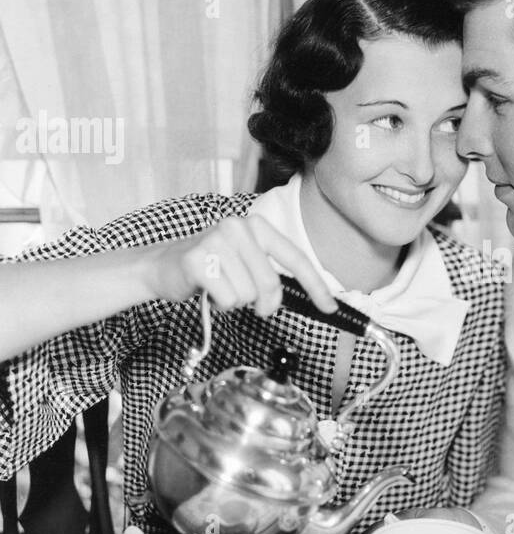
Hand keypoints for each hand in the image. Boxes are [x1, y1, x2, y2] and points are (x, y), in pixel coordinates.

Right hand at [145, 214, 336, 317]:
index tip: (330, 307)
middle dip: (264, 303)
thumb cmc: (211, 267)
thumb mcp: (246, 260)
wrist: (162, 266)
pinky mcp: (198, 261)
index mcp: (257, 226)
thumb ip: (273, 270)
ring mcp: (217, 242)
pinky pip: (227, 299)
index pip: (296, 258)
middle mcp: (238, 227)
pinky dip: (220, 305)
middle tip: (250, 304)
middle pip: (271, 284)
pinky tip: (208, 291)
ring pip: (248, 295)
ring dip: (236, 302)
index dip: (316, 286)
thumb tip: (313, 297)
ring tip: (221, 288)